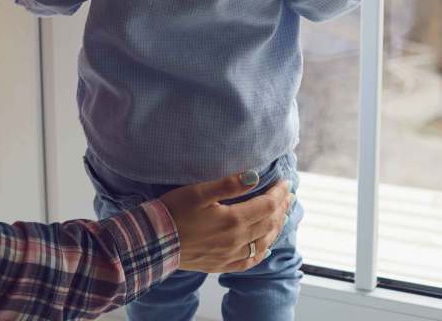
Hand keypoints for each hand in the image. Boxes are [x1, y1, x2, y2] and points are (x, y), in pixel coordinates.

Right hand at [158, 174, 292, 272]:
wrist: (153, 242)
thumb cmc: (173, 212)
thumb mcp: (199, 191)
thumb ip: (228, 184)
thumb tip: (254, 177)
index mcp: (233, 220)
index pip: (267, 205)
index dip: (279, 193)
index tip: (285, 182)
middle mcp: (236, 241)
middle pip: (269, 224)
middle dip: (281, 208)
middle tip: (288, 195)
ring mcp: (229, 255)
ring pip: (263, 243)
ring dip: (276, 228)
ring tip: (282, 215)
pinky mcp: (220, 265)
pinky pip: (249, 261)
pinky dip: (262, 252)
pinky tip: (265, 246)